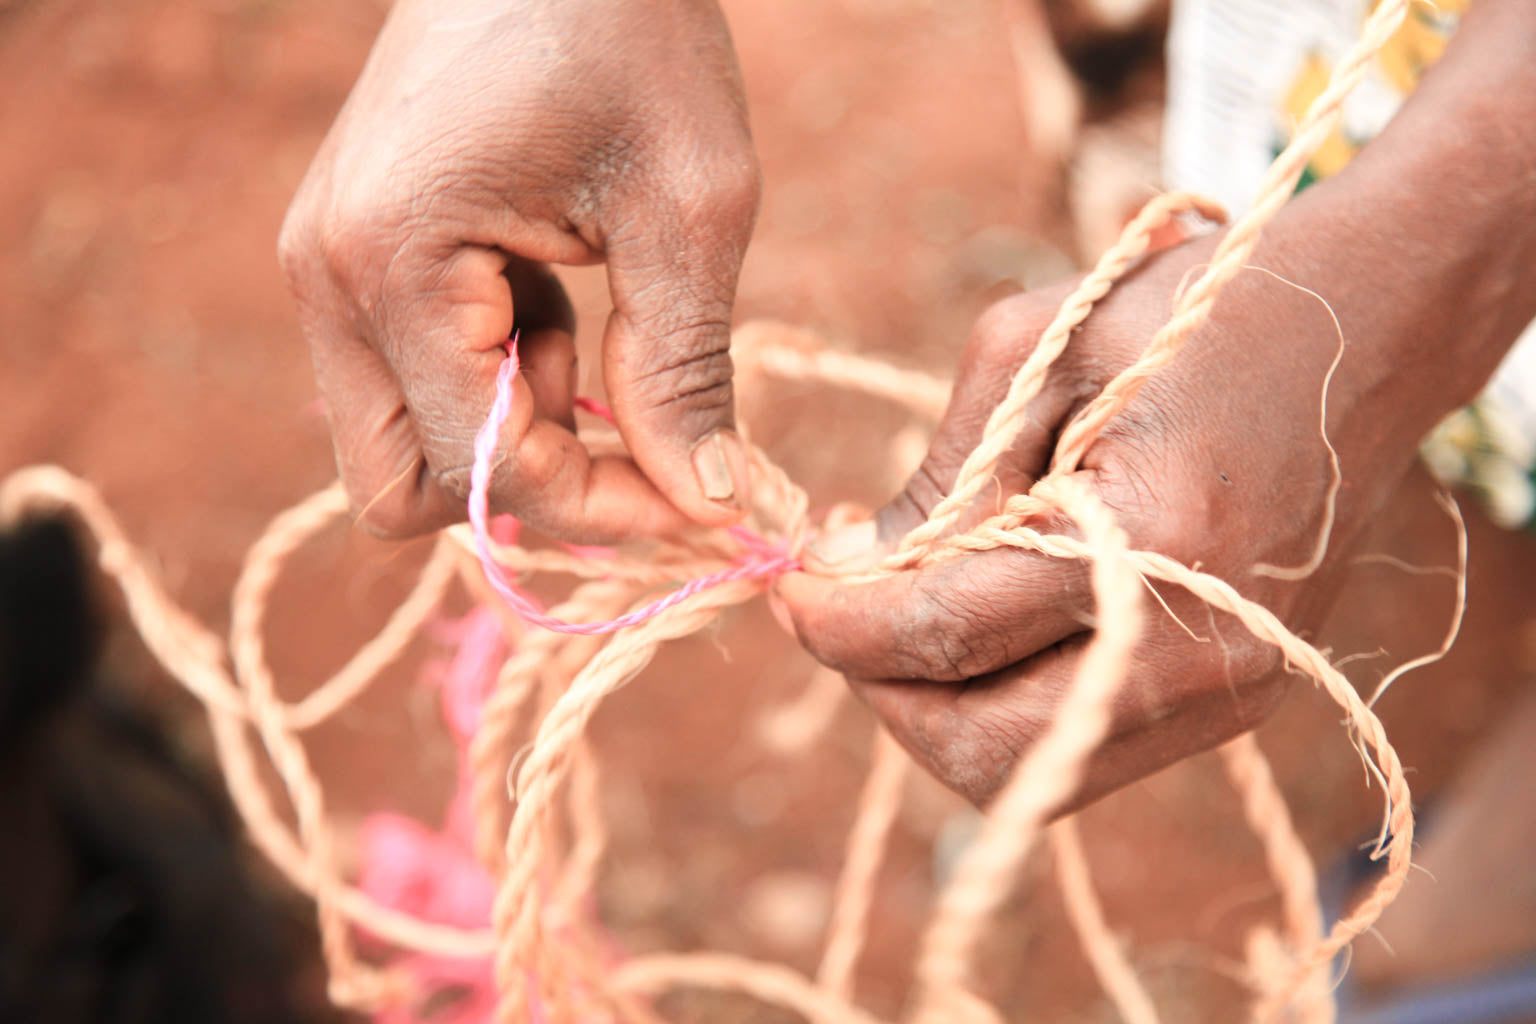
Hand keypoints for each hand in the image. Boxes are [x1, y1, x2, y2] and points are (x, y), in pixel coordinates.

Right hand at [278, 0, 759, 542]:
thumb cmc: (630, 33)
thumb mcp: (688, 207)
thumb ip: (684, 369)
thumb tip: (704, 502)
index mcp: (391, 263)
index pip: (482, 466)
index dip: (599, 512)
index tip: (698, 507)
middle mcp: (328, 277)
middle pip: (400, 487)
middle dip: (529, 488)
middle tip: (637, 443)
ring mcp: (329, 264)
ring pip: (405, 438)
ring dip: (516, 427)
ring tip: (596, 331)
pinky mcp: (356, 251)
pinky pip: (415, 375)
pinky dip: (498, 373)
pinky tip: (560, 292)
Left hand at [777, 222, 1451, 807]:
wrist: (1372, 324)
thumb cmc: (1199, 308)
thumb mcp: (1038, 351)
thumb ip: (938, 479)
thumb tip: (849, 572)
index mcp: (1153, 542)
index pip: (946, 636)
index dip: (838, 621)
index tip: (788, 582)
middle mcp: (1205, 650)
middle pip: (983, 752)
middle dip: (881, 689)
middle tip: (838, 608)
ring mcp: (1234, 692)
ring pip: (1031, 772)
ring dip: (939, 710)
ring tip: (904, 610)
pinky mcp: (1240, 698)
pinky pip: (1084, 744)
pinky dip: (1007, 705)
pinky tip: (984, 622)